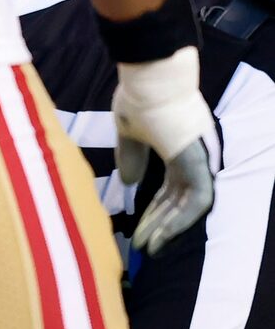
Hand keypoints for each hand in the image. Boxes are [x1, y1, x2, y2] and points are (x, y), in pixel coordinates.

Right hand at [113, 49, 219, 254]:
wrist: (150, 81)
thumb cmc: (138, 100)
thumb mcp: (129, 134)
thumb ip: (130, 157)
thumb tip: (128, 182)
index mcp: (175, 151)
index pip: (167, 191)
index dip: (153, 212)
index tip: (138, 231)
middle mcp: (190, 159)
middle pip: (176, 201)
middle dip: (158, 225)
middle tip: (142, 247)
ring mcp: (197, 161)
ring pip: (189, 206)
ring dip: (169, 228)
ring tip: (150, 247)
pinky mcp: (199, 163)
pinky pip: (197, 200)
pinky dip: (180, 220)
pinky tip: (162, 234)